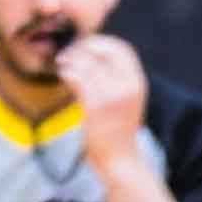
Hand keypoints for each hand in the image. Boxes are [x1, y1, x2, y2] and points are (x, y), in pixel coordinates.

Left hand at [57, 32, 147, 167]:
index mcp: (138, 83)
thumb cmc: (118, 130)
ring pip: (86, 62)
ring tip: (63, 64)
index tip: (86, 46)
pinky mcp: (96, 106)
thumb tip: (91, 54)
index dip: (101, 42)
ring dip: (70, 59)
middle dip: (82, 47)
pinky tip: (63, 75)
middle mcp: (128, 86)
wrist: (120, 159)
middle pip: (103, 50)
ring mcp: (112, 96)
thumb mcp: (126, 100)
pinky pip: (77, 78)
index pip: (122, 48)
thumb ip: (116, 78)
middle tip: (69, 54)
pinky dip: (66, 72)